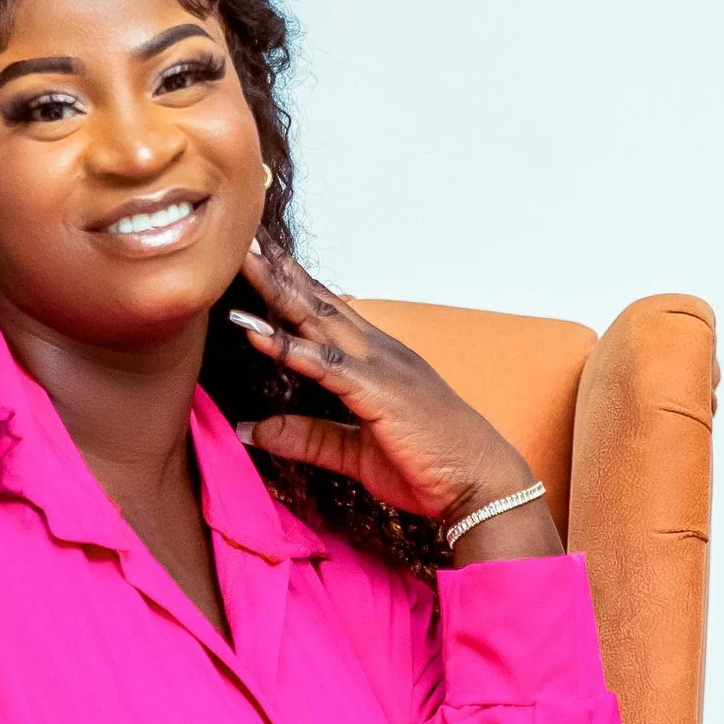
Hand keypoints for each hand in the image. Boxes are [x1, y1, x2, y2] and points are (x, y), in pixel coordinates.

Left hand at [229, 242, 560, 551]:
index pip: (326, 312)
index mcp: (377, 361)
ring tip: (242, 262)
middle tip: (243, 236)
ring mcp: (381, 367)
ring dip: (277, 290)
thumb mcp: (355, 454)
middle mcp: (379, 352)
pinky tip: (255, 330)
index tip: (258, 257)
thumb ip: (306, 438)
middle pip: (318, 302)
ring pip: (318, 320)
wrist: (482, 486)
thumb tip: (253, 431)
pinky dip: (288, 346)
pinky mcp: (379, 392)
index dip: (291, 283)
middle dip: (280, 269)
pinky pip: (325, 364)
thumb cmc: (429, 467)